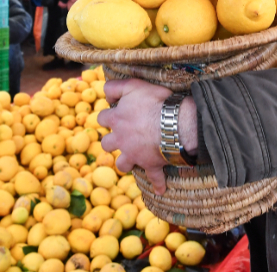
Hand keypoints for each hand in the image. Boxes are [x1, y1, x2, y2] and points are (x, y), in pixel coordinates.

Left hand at [98, 79, 173, 193]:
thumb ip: (115, 87)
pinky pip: (154, 178)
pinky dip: (158, 184)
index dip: (108, 115)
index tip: (116, 113)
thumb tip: (105, 93)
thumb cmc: (154, 102)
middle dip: (112, 142)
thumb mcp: (132, 85)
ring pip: (123, 164)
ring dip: (126, 162)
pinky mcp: (151, 164)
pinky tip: (161, 190)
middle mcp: (121, 139)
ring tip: (132, 159)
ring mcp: (135, 154)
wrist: (174, 123)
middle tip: (122, 136)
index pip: (102, 118)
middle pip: (107, 144)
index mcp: (116, 120)